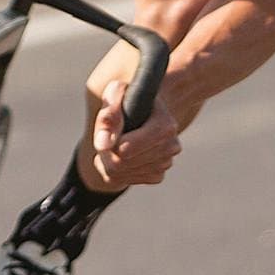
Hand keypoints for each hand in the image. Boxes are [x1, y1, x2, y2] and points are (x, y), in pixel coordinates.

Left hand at [80, 40, 182, 189]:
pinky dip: (116, 169)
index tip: (105, 132)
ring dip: (108, 160)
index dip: (110, 143)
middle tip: (105, 138)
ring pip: (121, 174)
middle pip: (121, 164)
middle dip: (106, 152)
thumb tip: (104, 143)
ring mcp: (165, 163)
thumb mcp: (116, 94)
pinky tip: (120, 154)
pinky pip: (125, 181)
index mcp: (165, 126)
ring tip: (112, 143)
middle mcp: (170, 147)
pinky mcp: (157, 175)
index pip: (126, 149)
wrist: (144, 109)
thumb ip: (109, 114)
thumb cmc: (129, 99)